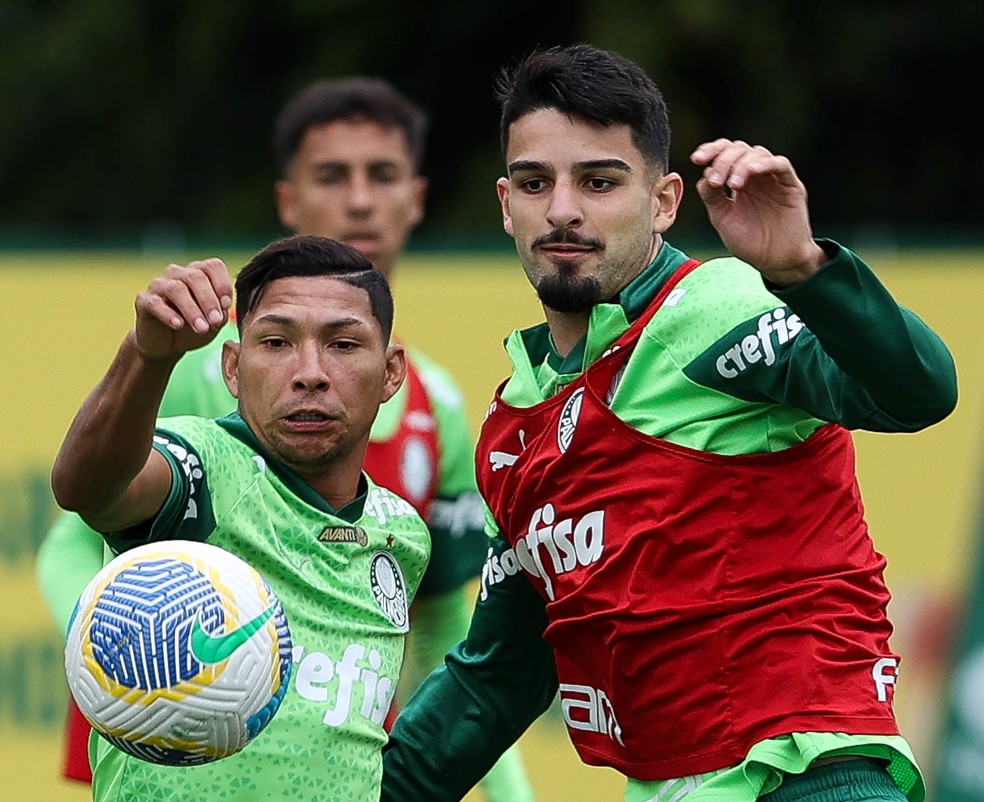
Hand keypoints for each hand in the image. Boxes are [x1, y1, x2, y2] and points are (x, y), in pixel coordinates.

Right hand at [133, 258, 232, 359]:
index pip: (213, 266)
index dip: (222, 283)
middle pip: (195, 276)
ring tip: (201, 328)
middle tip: (216, 321)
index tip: (227, 304)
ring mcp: (159, 285)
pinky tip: (178, 325)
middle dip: (208, 300)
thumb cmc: (194, 328)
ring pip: (176, 288)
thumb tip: (223, 305)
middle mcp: (178, 274)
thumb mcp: (214, 321)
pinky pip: (155, 303)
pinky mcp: (144, 300)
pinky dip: (168, 314)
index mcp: (199, 273)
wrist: (167, 345)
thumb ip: (221, 310)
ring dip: (192, 309)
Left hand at [690, 139, 826, 285]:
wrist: (774, 261)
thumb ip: (712, 197)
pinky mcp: (791, 185)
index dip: (710, 151)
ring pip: (757, 153)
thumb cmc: (749, 242)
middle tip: (716, 181)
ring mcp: (773, 178)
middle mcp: (754, 176)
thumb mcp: (722, 219)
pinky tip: (752, 172)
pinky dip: (765, 164)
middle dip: (723, 160)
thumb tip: (704, 174)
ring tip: (732, 185)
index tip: (696, 159)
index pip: (723, 153)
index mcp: (736, 180)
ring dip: (741, 164)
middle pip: (738, 149)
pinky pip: (781, 164)